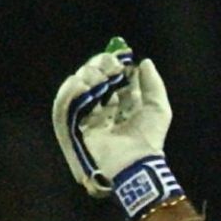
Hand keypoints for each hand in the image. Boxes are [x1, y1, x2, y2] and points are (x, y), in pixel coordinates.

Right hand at [51, 43, 181, 219]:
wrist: (135, 164)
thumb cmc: (149, 140)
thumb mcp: (158, 108)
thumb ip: (152, 84)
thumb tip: (144, 62)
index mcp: (120, 107)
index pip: (109, 79)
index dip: (111, 64)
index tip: (119, 56)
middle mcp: (101, 112)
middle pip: (90, 80)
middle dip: (97, 68)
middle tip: (109, 66)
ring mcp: (85, 121)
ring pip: (75, 91)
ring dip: (84, 78)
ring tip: (98, 78)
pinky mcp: (72, 131)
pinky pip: (62, 110)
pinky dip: (67, 95)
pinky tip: (80, 85)